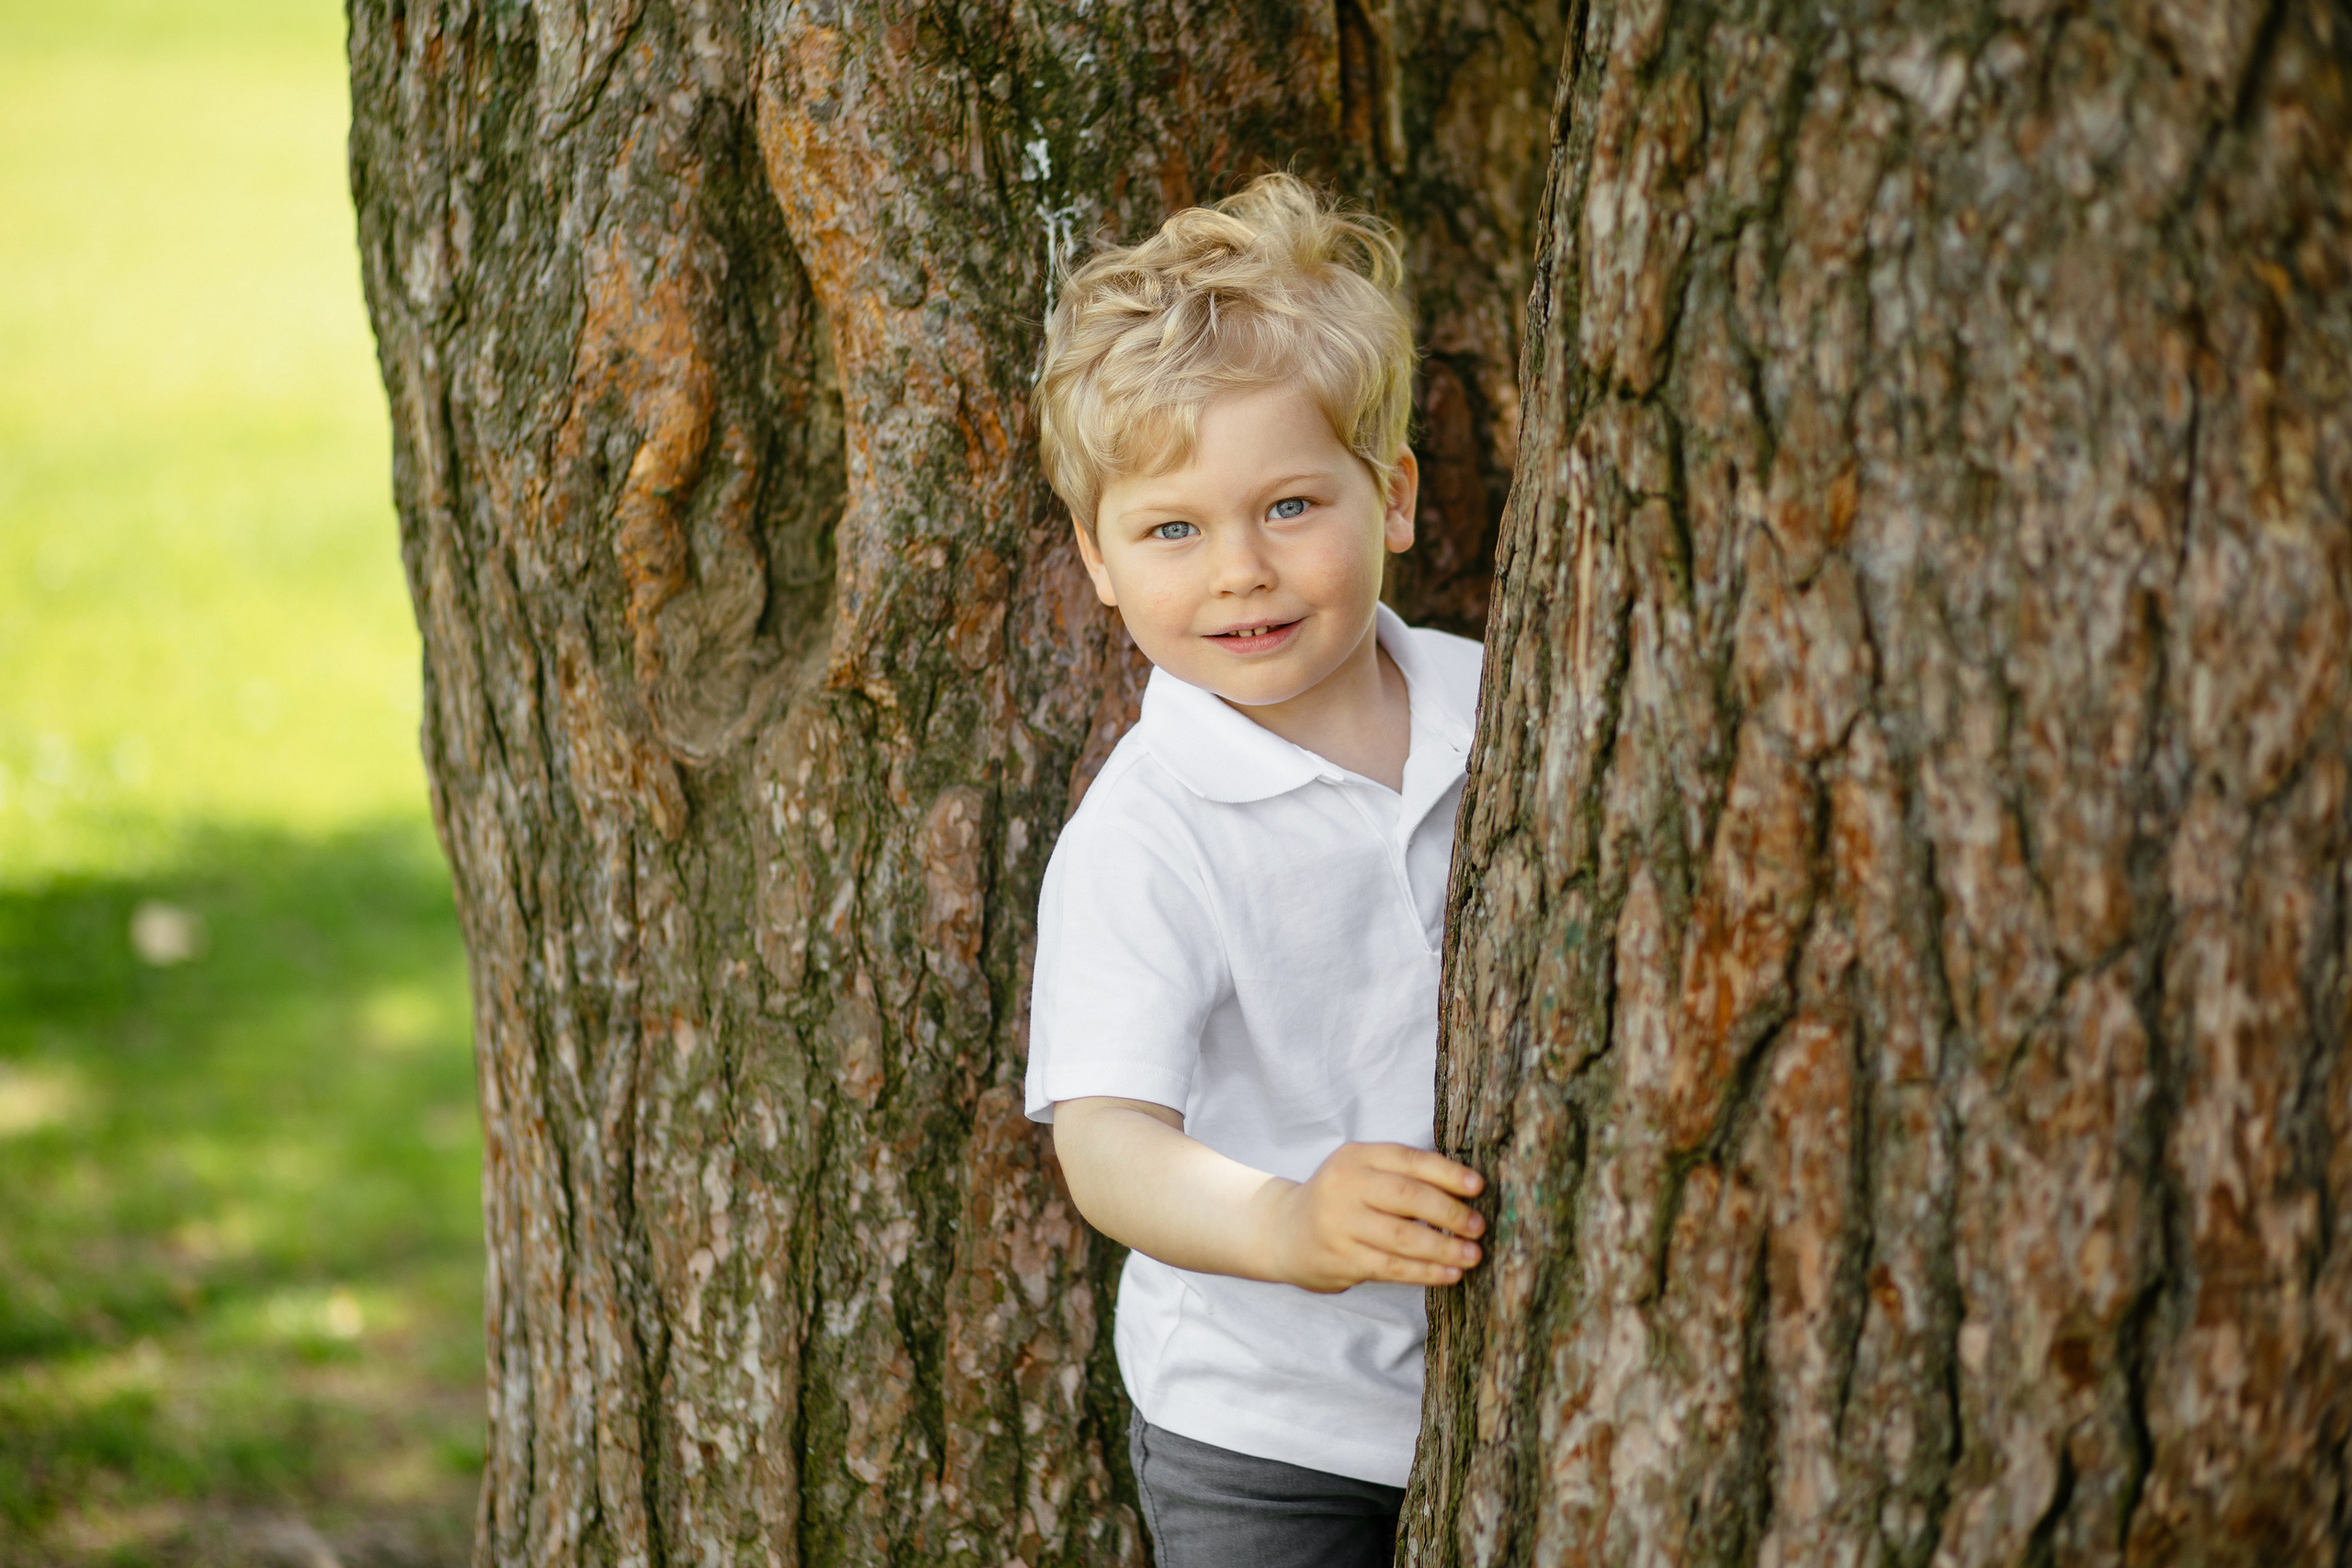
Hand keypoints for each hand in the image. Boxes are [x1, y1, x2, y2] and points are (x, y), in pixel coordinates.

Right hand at [1260, 1142, 1485, 1292]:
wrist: (1284, 1232)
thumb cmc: (1340, 1198)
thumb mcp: (1361, 1172)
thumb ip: (1401, 1174)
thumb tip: (1465, 1189)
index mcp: (1356, 1156)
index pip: (1409, 1160)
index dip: (1447, 1173)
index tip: (1478, 1187)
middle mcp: (1345, 1186)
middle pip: (1408, 1198)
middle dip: (1450, 1213)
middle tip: (1479, 1226)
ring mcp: (1340, 1224)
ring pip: (1403, 1237)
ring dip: (1444, 1248)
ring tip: (1473, 1255)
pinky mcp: (1341, 1259)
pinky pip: (1392, 1267)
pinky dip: (1425, 1272)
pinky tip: (1449, 1274)